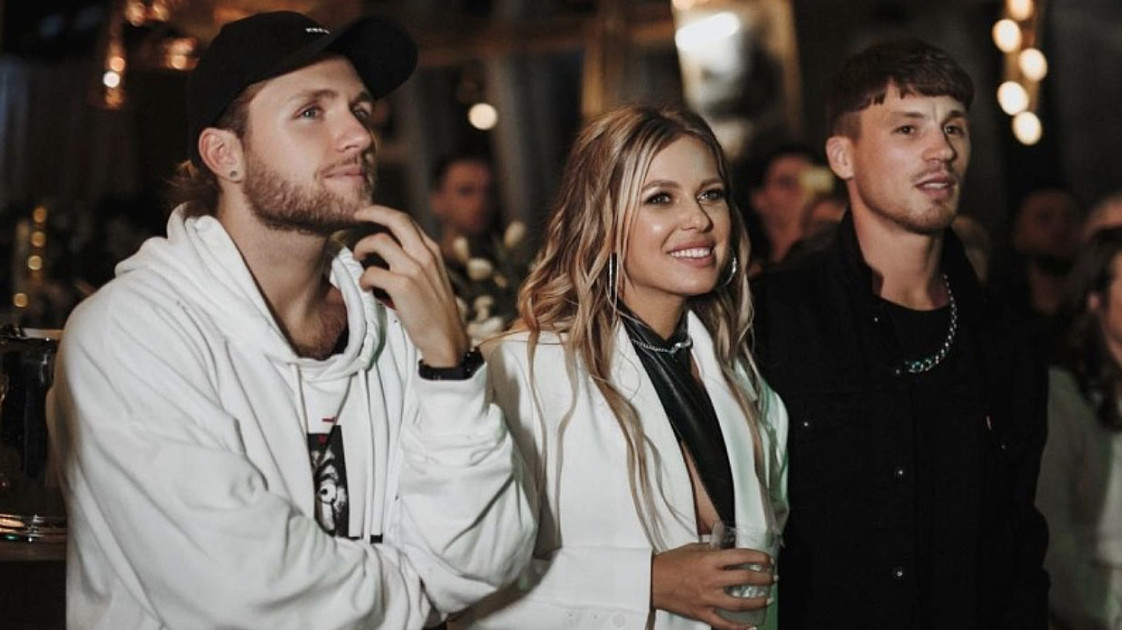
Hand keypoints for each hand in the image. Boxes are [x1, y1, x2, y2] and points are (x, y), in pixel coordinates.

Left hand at [351, 205, 469, 366]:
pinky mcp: (402, 286)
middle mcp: (424, 255)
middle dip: (372, 212)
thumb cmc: (435, 312)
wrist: (445, 338)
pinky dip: (364, 279)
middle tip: (356, 216)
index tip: (368, 214)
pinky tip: (366, 288)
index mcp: (432, 251)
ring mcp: (414, 269)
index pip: (406, 221)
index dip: (384, 213)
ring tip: (358, 259)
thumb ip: (417, 260)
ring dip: (362, 248)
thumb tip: (391, 250)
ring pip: (378, 242)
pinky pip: (372, 272)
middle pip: (396, 220)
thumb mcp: (433, 277)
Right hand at [651, 543, 772, 629]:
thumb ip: (711, 548)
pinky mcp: (702, 612)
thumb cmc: (669, 564)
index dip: (758, 558)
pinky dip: (739, 627)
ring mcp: (707, 598)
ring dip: (757, 602)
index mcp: (709, 560)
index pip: (741, 557)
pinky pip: (724, 623)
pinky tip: (751, 626)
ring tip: (767, 599)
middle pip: (745, 579)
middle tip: (772, 578)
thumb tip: (725, 547)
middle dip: (764, 579)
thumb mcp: (691, 548)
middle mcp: (711, 579)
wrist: (651, 580)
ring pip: (740, 604)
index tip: (767, 560)